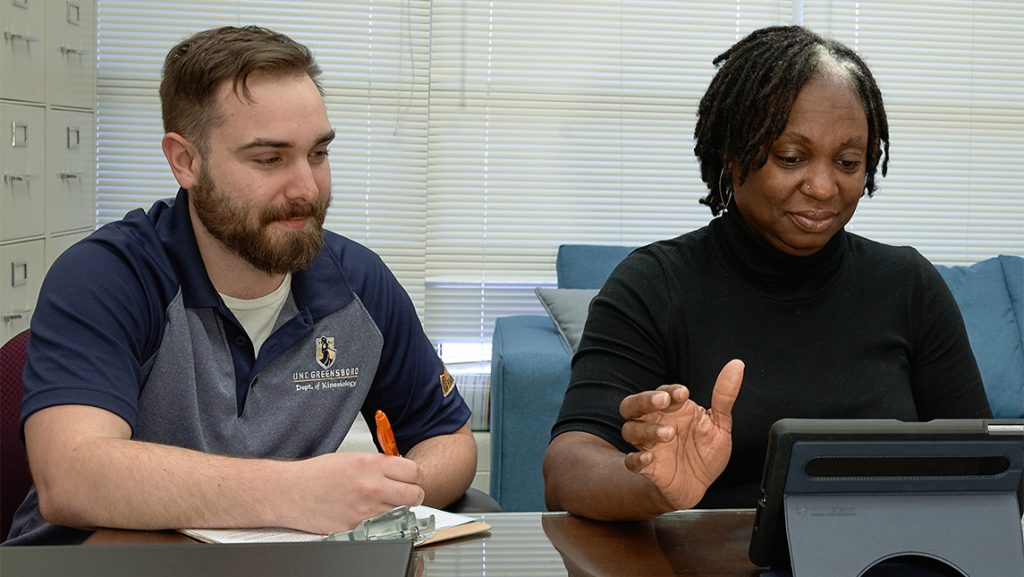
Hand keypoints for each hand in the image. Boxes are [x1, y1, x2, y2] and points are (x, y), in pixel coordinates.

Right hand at [285, 452, 424, 533]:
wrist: (291, 492)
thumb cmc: (316, 474)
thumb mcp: (352, 458)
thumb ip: (378, 465)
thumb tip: (399, 471)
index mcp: (371, 465)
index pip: (414, 471)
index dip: (414, 476)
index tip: (410, 478)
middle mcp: (371, 487)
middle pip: (415, 494)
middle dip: (412, 494)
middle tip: (404, 493)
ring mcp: (365, 510)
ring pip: (401, 512)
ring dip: (396, 508)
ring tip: (381, 502)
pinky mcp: (357, 528)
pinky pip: (381, 525)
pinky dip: (379, 520)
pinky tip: (367, 512)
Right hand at [619, 359, 743, 510]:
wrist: (698, 486)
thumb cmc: (705, 452)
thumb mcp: (720, 425)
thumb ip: (725, 396)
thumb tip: (737, 365)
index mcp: (672, 411)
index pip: (662, 392)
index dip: (669, 390)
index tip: (684, 393)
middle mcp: (655, 424)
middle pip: (632, 405)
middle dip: (644, 400)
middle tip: (662, 401)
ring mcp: (648, 445)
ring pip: (630, 430)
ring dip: (646, 429)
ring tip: (668, 433)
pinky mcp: (646, 468)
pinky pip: (630, 461)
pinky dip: (636, 459)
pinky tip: (649, 458)